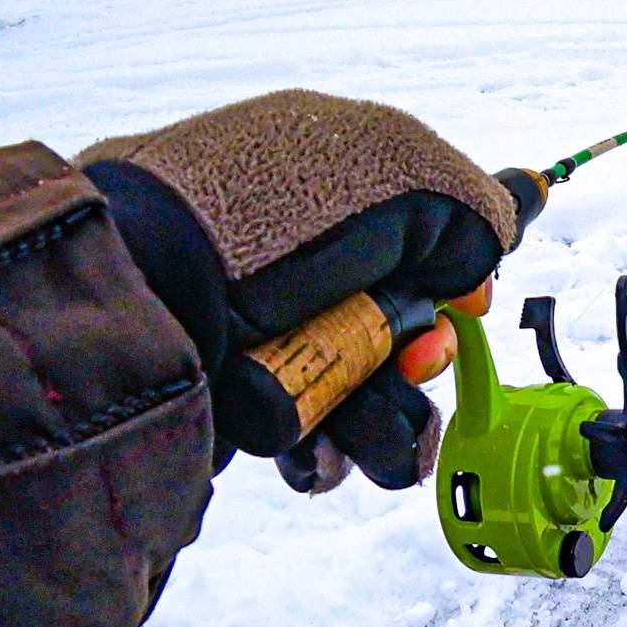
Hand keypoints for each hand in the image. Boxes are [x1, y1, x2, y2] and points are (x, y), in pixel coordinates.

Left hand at [78, 90, 520, 490]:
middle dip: (421, 361)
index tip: (470, 303)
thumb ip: (471, 208)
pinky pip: (313, 442)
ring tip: (361, 422)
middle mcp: (301, 260)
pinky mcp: (237, 399)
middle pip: (404, 332)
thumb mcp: (403, 171)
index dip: (459, 280)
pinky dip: (328, 455)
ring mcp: (268, 332)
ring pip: (368, 398)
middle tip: (406, 365)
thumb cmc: (267, 216)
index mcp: (329, 184)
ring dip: (386, 421)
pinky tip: (318, 447)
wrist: (145, 291)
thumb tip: (481, 260)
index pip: (422, 237)